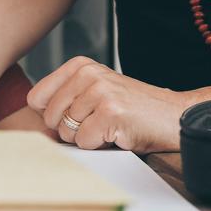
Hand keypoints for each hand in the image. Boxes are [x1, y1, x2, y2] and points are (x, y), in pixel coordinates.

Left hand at [27, 57, 189, 152]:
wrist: (174, 116)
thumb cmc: (133, 110)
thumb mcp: (95, 92)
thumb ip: (66, 98)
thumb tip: (36, 121)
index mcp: (80, 66)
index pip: (36, 98)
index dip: (52, 116)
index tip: (74, 115)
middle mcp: (88, 74)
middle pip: (50, 117)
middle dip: (70, 130)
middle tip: (97, 123)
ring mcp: (99, 91)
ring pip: (67, 131)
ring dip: (87, 137)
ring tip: (109, 126)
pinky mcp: (110, 112)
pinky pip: (84, 141)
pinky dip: (99, 144)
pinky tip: (117, 133)